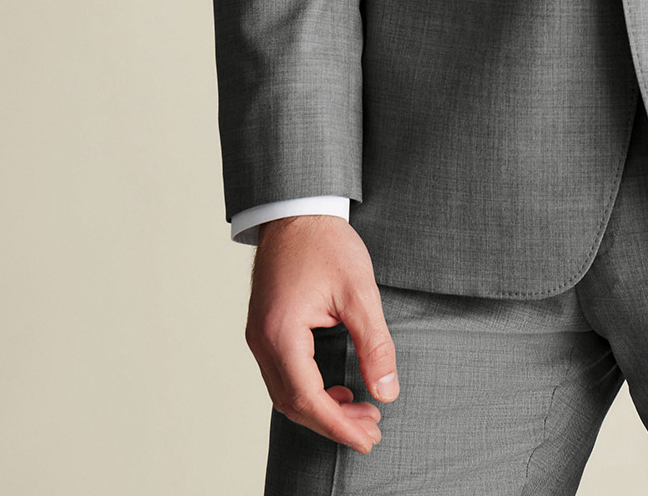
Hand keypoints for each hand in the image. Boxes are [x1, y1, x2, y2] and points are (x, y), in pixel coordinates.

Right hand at [246, 215, 398, 453]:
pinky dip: (310, 390)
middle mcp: (262, 340)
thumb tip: (387, 391)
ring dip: (322, 409)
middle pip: (294, 404)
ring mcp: (259, 336)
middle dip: (334, 422)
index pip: (308, 398)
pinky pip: (284, 375)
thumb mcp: (360, 291)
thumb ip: (375, 344)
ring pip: (286, 393)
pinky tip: (338, 389)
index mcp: (282, 333)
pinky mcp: (265, 330)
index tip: (369, 438)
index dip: (339, 425)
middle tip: (372, 429)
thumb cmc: (326, 243)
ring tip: (361, 412)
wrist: (297, 209)